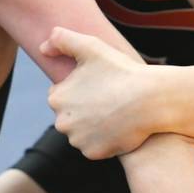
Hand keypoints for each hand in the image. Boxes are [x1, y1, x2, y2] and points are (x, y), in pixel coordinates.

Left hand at [41, 27, 155, 158]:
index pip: (62, 95)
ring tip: (115, 113)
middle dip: (84, 109)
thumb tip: (42, 49)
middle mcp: (61, 122)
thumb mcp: (91, 46)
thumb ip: (62, 39)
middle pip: (70, 115)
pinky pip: (95, 146)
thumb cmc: (121, 72)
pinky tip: (118, 127)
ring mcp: (77, 140)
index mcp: (56, 98)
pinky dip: (104, 140)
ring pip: (82, 132)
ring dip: (93, 125)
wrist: (151, 100)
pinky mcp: (93, 153)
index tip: (99, 85)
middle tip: (109, 99)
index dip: (81, 89)